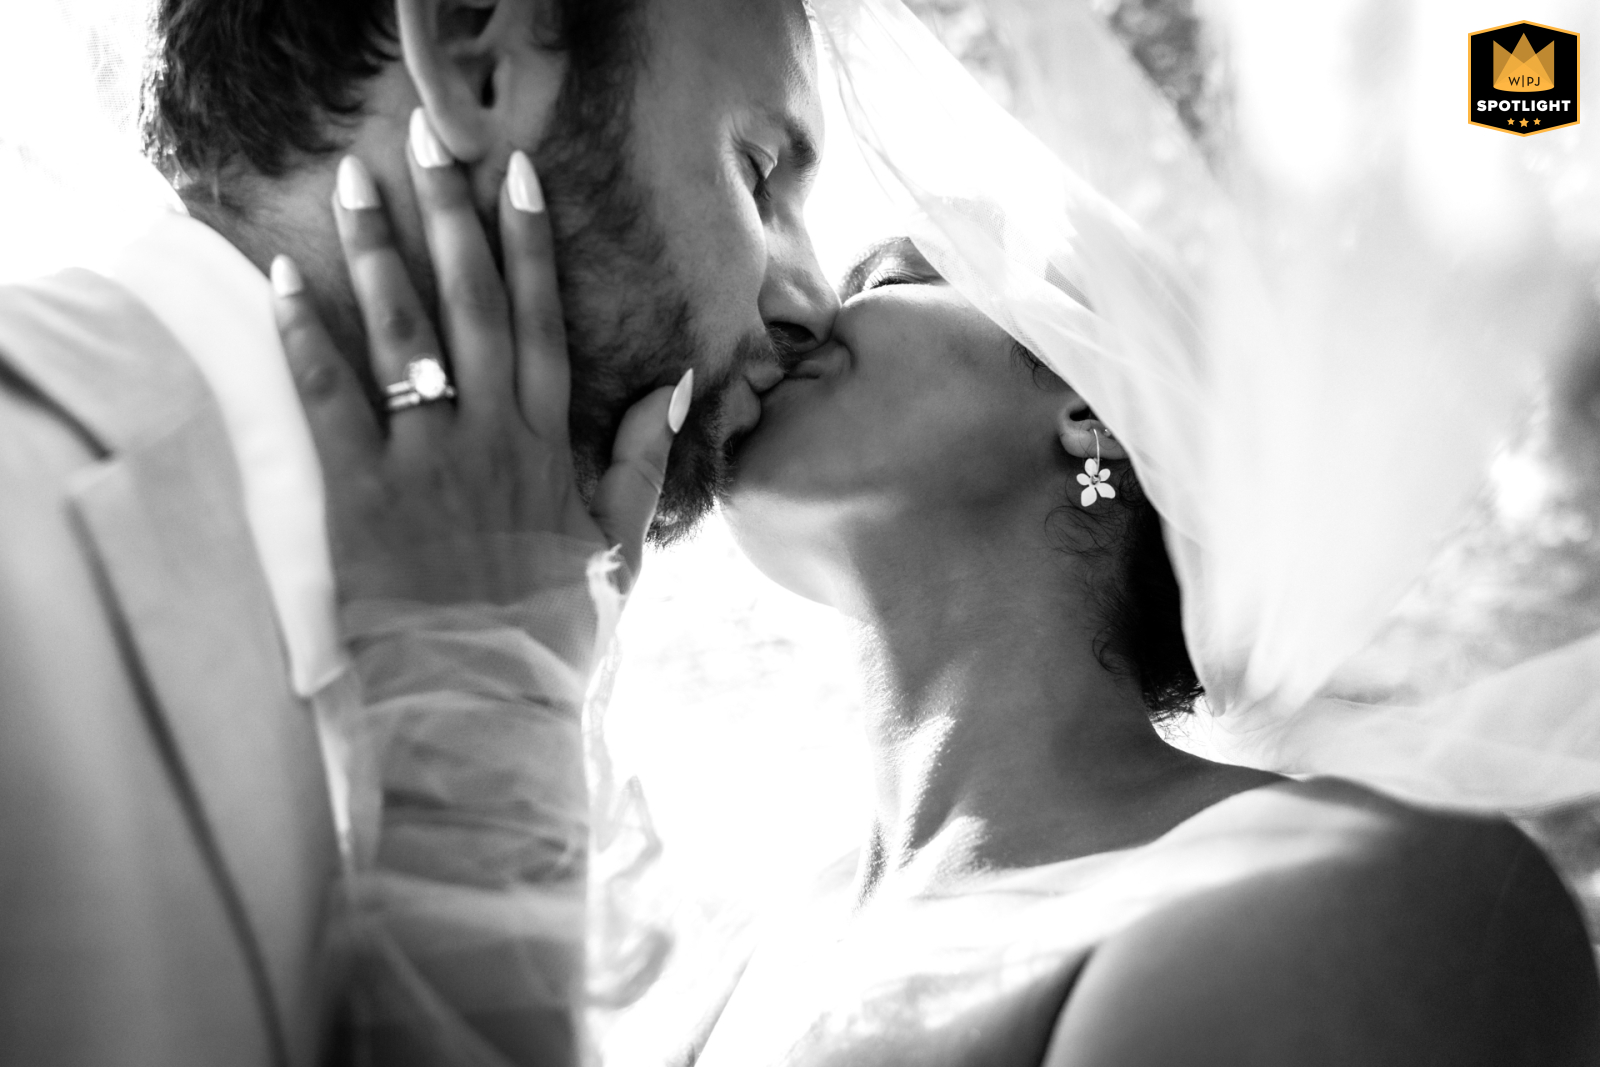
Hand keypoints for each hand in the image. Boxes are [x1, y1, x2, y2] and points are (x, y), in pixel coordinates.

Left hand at [272, 110, 690, 603]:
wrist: (486, 708)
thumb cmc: (553, 632)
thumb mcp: (619, 549)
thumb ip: (644, 462)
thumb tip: (673, 384)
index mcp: (549, 446)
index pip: (542, 321)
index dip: (529, 243)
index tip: (517, 174)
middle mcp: (490, 437)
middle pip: (471, 305)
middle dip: (450, 217)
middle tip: (427, 143)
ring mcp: (426, 462)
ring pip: (402, 336)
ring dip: (377, 253)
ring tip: (353, 183)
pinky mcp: (361, 495)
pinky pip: (330, 399)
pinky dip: (307, 336)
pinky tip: (288, 277)